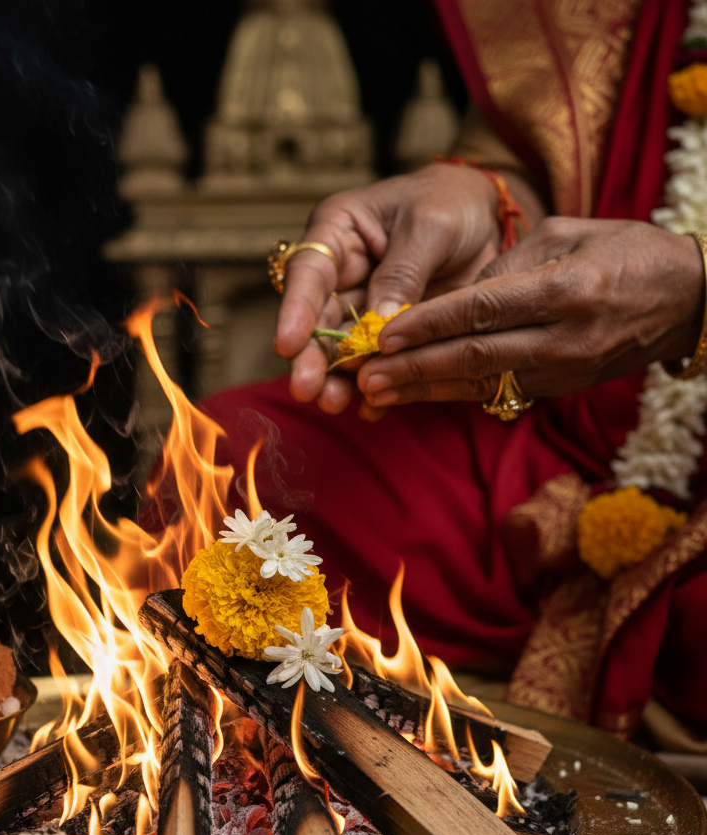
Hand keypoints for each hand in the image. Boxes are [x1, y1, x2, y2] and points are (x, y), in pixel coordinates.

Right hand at [273, 163, 533, 414]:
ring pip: (341, 351)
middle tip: (307, 389)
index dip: (295, 311)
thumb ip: (403, 270)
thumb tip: (377, 324)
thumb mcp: (432, 224)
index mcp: (339, 232)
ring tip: (337, 403)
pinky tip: (374, 408)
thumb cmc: (452, 202)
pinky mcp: (388, 337)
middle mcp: (341, 274)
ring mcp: (362, 309)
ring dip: (337, 380)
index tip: (286, 345)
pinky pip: (376, 366)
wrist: (488, 219)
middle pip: (317, 320)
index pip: (308, 272)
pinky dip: (376, 388)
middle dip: (311, 358)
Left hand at [357, 218, 704, 409]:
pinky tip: (416, 395)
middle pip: (473, 356)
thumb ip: (506, 264)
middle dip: (413, 369)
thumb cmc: (626, 253)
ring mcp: (563, 369)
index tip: (382, 334)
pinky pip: (496, 393)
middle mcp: (563, 337)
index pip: (481, 310)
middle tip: (364, 376)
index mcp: (565, 288)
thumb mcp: (569, 234)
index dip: (427, 325)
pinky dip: (453, 395)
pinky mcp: (560, 388)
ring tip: (376, 393)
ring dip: (423, 391)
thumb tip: (450, 298)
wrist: (689, 301)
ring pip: (480, 384)